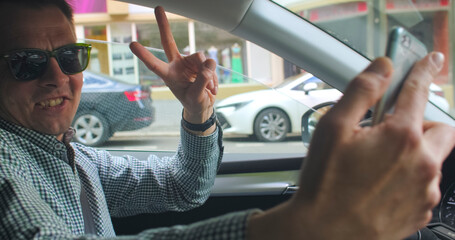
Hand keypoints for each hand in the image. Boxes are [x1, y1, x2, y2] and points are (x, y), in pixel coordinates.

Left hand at [129, 6, 217, 125]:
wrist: (203, 106)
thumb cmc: (194, 102)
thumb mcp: (196, 97)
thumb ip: (202, 81)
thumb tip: (209, 63)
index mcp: (169, 76)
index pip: (155, 65)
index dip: (144, 55)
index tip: (132, 44)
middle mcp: (177, 65)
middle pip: (168, 42)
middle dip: (164, 25)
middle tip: (158, 8)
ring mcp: (189, 62)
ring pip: (200, 57)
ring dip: (208, 73)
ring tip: (209, 88)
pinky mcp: (201, 63)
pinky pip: (210, 64)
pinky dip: (213, 77)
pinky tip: (211, 87)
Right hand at [247, 52, 454, 239]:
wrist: (324, 233)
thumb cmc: (326, 186)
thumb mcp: (333, 128)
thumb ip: (361, 92)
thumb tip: (380, 69)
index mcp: (401, 137)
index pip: (418, 91)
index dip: (423, 71)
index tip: (429, 62)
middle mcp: (422, 163)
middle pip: (441, 129)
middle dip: (422, 124)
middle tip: (392, 131)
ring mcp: (425, 191)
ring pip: (432, 160)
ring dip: (413, 154)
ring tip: (377, 164)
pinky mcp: (420, 211)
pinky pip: (425, 186)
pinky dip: (409, 179)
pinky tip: (379, 184)